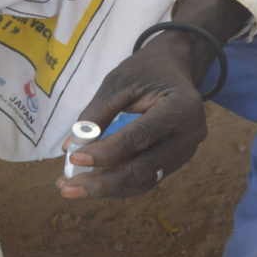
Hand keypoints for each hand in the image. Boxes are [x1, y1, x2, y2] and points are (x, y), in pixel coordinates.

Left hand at [56, 37, 207, 198]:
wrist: (176, 67)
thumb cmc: (146, 70)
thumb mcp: (118, 82)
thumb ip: (97, 114)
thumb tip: (70, 148)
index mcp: (180, 108)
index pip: (140, 137)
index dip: (106, 152)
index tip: (74, 158)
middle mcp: (189, 135)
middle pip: (143, 168)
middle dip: (102, 182)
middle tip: (67, 187)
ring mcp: (185, 151)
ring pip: (143, 180)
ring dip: (106, 188)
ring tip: (72, 189)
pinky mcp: (175, 161)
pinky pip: (146, 179)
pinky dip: (117, 184)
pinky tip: (91, 184)